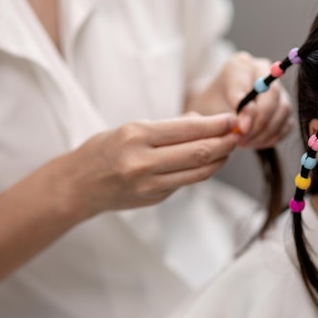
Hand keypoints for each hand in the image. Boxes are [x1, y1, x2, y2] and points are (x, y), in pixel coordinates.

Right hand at [51, 113, 240, 220]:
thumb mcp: (130, 128)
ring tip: (228, 147)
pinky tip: (207, 161)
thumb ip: (168, 127)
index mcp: (136, 136)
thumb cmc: (103, 150)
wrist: (78, 186)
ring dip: (220, 159)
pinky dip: (202, 170)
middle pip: (200, 152)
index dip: (217, 124)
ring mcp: (150, 185)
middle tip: (239, 133)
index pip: (189, 129)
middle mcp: (144, 162)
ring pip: (200, 172)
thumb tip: (203, 121)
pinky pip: (187, 182)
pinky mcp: (155, 199)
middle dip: (226, 142)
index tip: (233, 118)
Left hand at [185, 51, 292, 148]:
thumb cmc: (210, 104)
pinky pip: (287, 122)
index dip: (249, 110)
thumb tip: (246, 127)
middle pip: (273, 95)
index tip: (241, 130)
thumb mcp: (211, 109)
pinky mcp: (284, 104)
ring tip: (247, 142)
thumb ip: (228, 115)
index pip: (252, 86)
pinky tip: (255, 142)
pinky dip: (273, 136)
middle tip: (243, 140)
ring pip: (283, 109)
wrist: (215, 105)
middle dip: (259, 123)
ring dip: (266, 132)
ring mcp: (277, 86)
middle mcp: (262, 70)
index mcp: (240, 65)